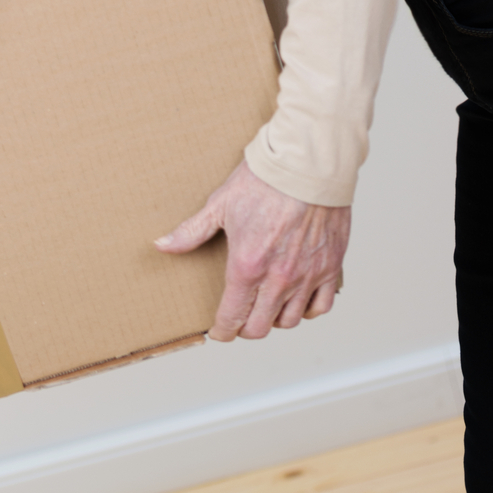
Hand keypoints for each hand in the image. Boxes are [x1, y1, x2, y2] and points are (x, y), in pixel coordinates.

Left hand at [155, 160, 349, 339]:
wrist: (306, 162)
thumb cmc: (264, 179)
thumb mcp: (220, 204)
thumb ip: (192, 232)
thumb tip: (163, 244)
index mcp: (247, 266)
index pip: (232, 319)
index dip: (222, 330)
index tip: (219, 330)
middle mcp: (278, 278)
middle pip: (260, 328)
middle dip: (245, 327)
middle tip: (240, 316)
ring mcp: (306, 275)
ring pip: (289, 321)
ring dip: (275, 318)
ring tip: (266, 305)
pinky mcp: (330, 267)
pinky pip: (321, 307)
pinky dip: (308, 309)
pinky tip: (298, 299)